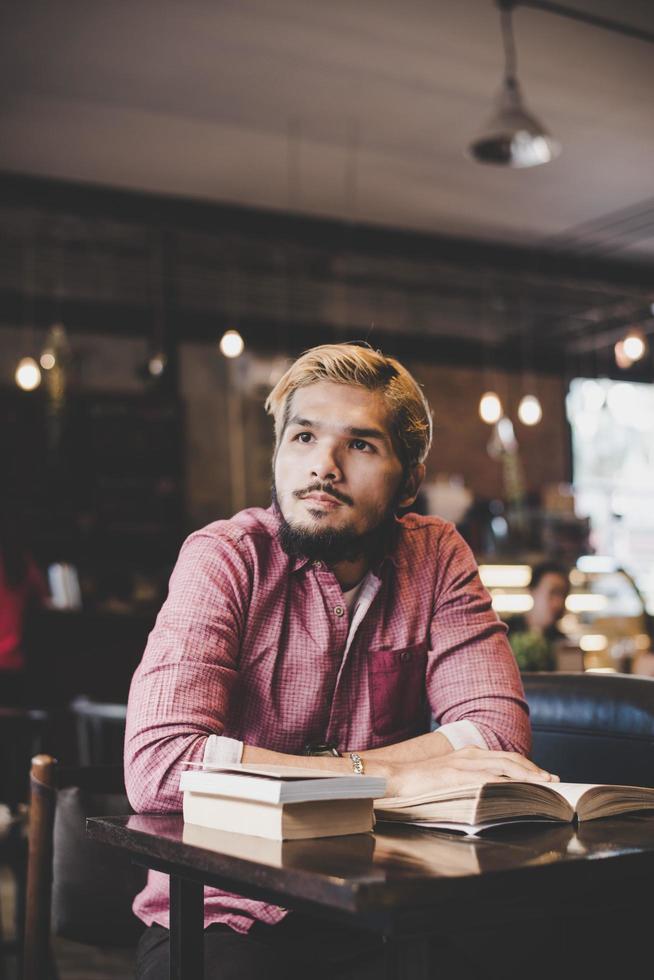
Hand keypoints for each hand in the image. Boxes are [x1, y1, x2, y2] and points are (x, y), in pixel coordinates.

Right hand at [386, 746, 558, 797]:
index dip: (528, 767)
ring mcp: (463, 765)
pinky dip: (505, 785)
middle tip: (554, 782)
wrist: (394, 777)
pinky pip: (486, 780)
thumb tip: (492, 795)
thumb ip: (469, 781)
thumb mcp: (450, 778)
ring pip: (504, 767)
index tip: (545, 777)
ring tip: (543, 786)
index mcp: (469, 754)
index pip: (506, 758)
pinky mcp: (455, 776)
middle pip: (511, 760)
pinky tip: (518, 792)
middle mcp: (469, 755)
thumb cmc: (420, 782)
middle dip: (535, 771)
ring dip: (527, 777)